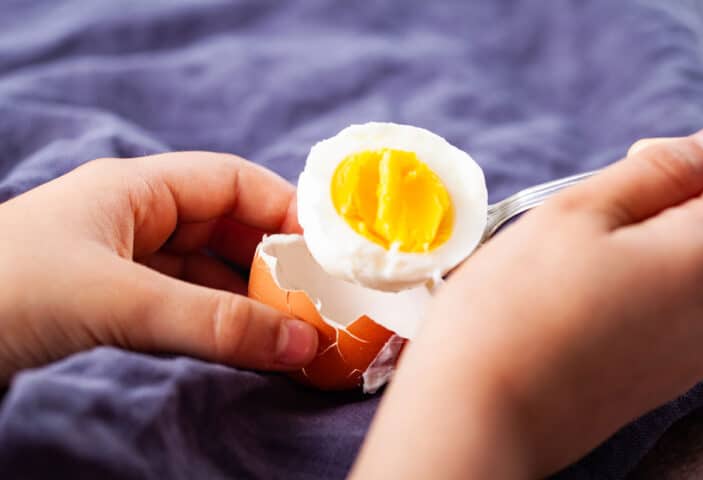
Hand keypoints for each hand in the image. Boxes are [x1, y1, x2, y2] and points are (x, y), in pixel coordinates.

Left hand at [0, 152, 317, 383]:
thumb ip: (212, 324)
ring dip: (250, 301)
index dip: (282, 208)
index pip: (229, 182)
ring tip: (297, 331)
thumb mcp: (118, 301)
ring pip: (208, 275)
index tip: (327, 247)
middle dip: (273, 263)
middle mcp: (136, 221)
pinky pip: (187, 308)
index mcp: (135, 189)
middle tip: (321, 301)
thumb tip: (300, 344)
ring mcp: (127, 265)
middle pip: (225, 231)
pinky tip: (250, 346)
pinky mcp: (118, 306)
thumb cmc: (5, 291)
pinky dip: (221, 326)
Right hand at [352, 123, 702, 477]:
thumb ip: (659, 171)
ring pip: (698, 266)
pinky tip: (591, 292)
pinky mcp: (671, 376)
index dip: (698, 158)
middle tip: (607, 206)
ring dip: (657, 242)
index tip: (641, 161)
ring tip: (587, 254)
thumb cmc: (517, 305)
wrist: (483, 413)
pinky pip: (683, 306)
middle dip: (678, 200)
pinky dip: (649, 282)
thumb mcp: (576, 213)